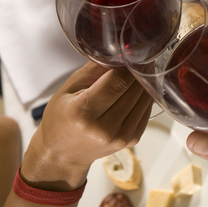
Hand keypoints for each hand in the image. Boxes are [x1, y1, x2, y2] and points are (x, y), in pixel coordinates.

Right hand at [21, 62, 153, 189]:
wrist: (62, 154)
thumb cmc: (61, 119)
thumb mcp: (67, 90)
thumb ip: (93, 70)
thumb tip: (118, 53)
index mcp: (84, 112)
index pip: (118, 81)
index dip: (128, 65)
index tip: (131, 53)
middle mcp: (104, 128)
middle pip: (134, 89)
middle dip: (138, 71)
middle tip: (140, 58)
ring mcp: (121, 136)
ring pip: (144, 99)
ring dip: (145, 83)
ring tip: (141, 70)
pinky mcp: (132, 140)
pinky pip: (146, 111)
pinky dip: (144, 98)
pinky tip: (138, 89)